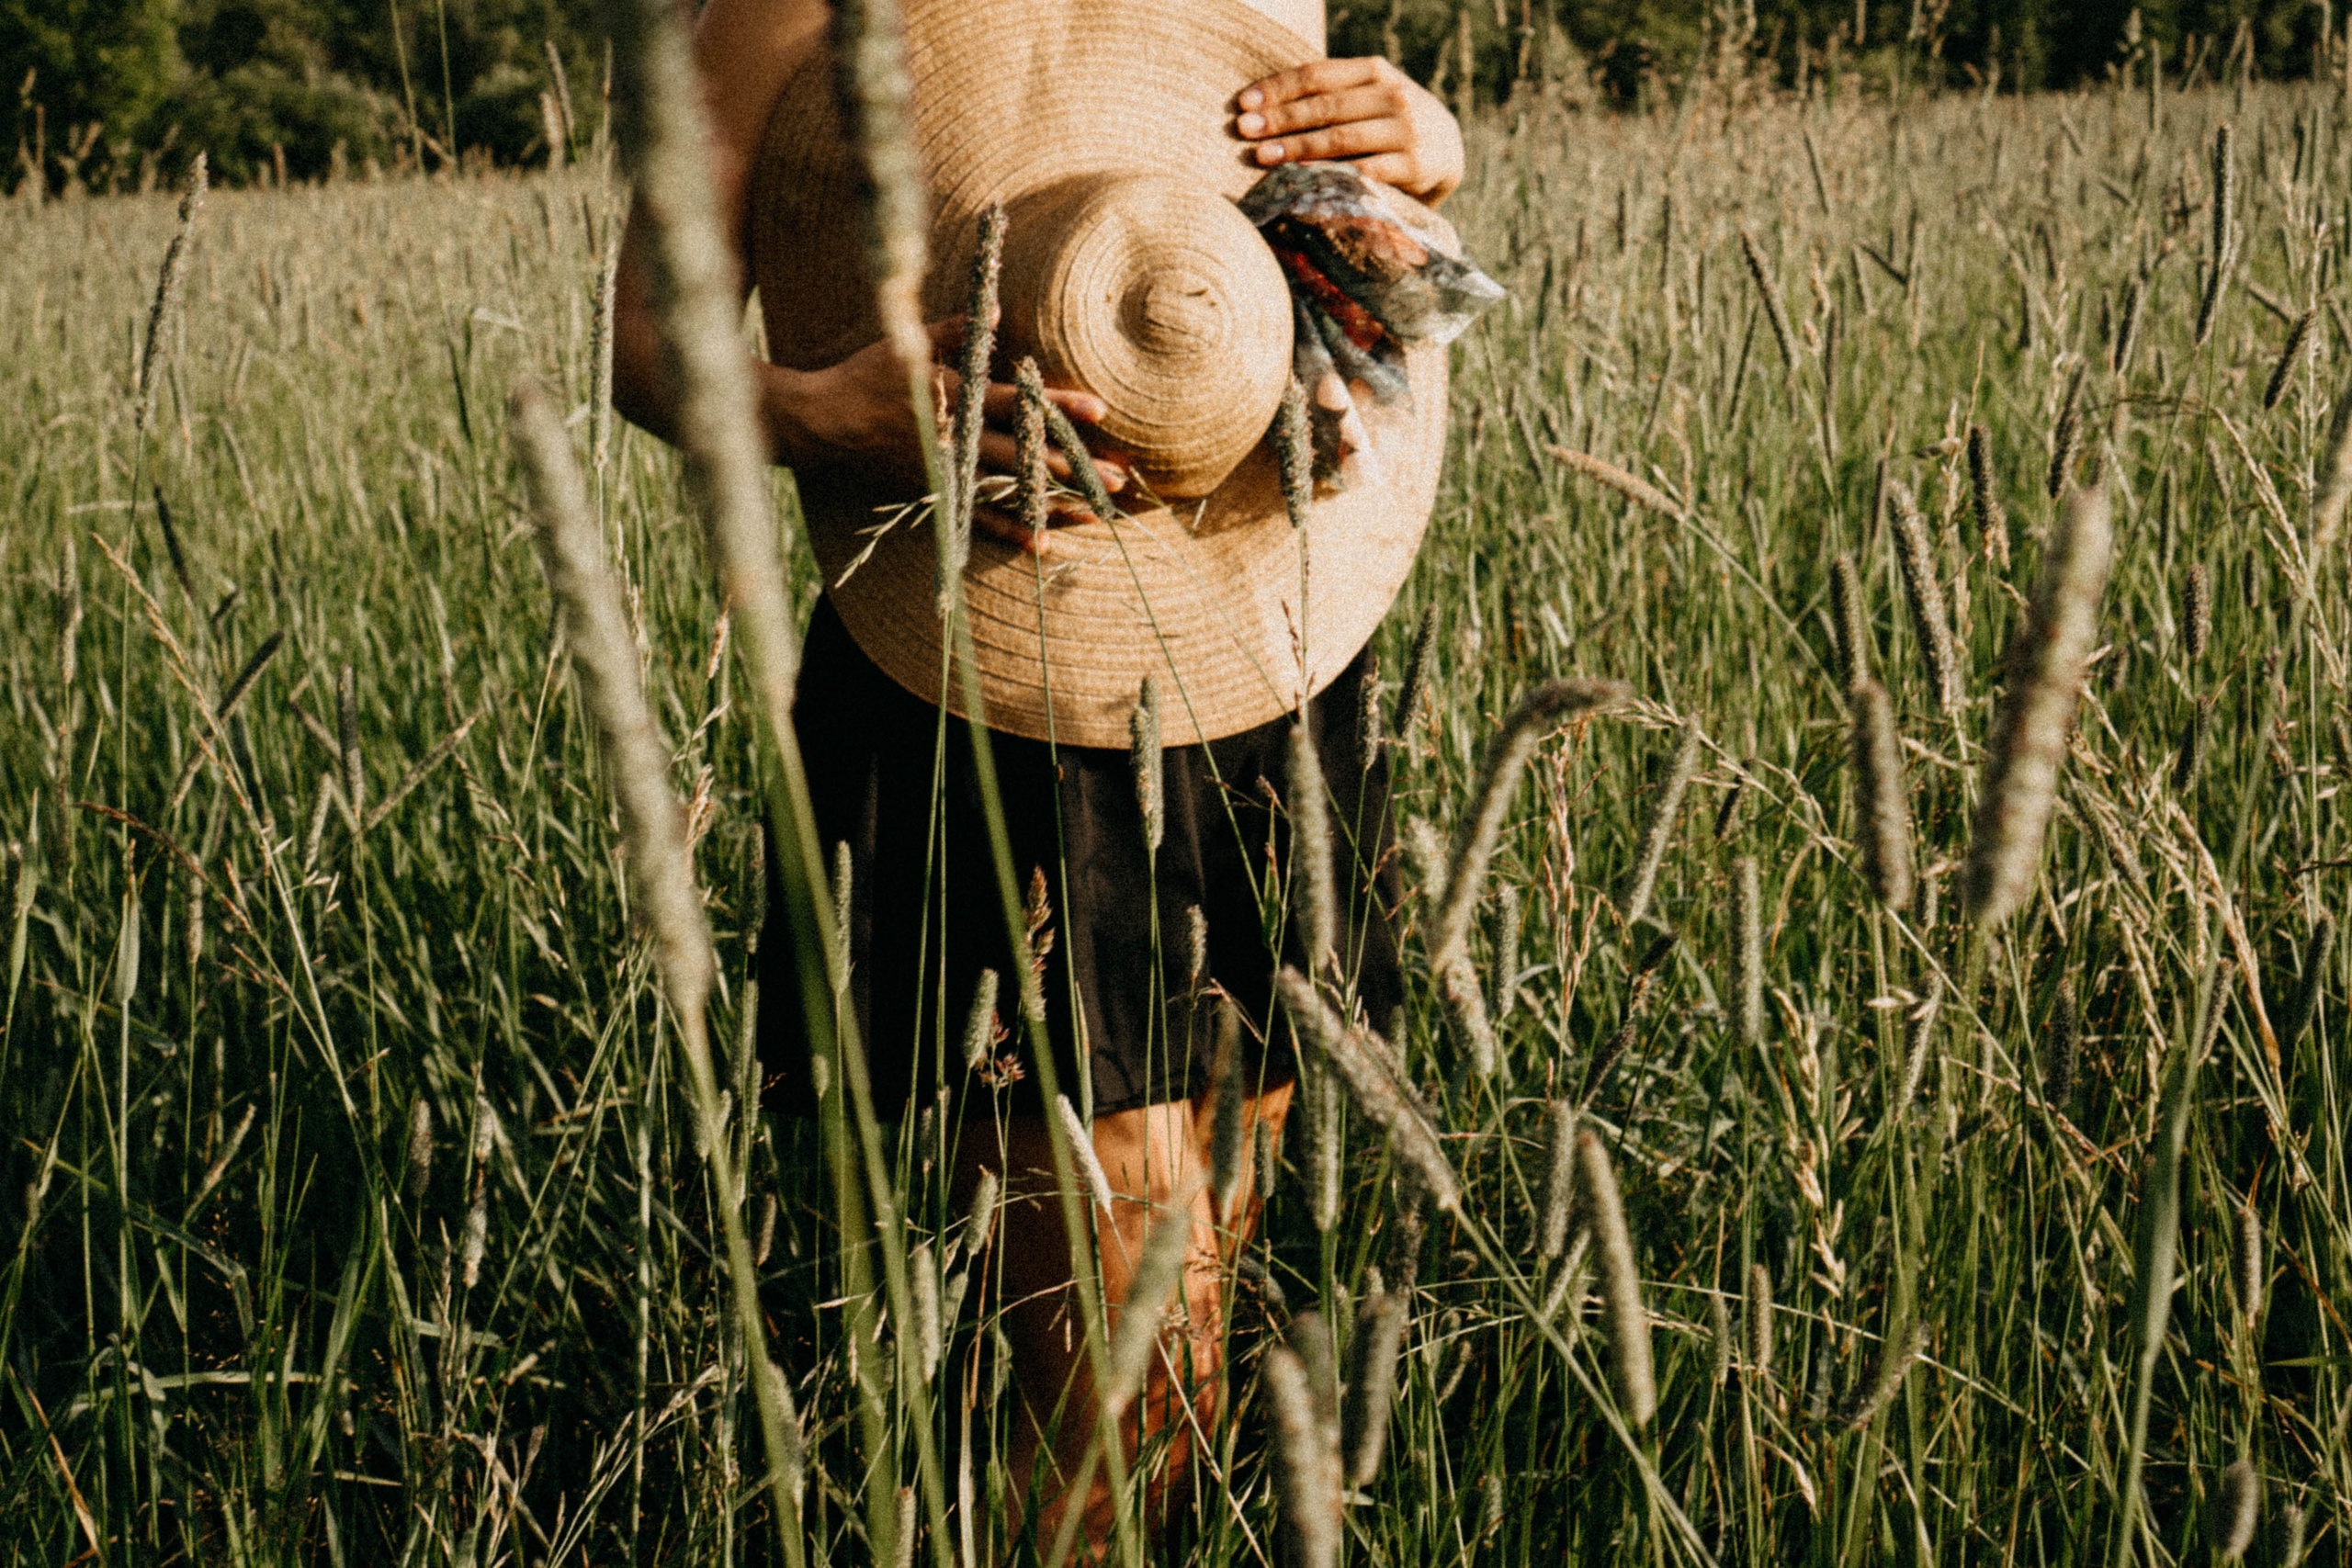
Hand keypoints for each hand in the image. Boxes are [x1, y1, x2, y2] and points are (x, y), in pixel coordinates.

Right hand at [774, 318, 1129, 499]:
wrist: (825, 423)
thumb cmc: (868, 375)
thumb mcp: (908, 342)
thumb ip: (957, 330)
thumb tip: (1000, 312)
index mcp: (955, 397)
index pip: (1016, 402)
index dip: (1057, 406)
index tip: (1097, 410)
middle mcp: (957, 440)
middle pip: (1025, 455)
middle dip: (1073, 468)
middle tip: (1117, 479)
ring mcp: (949, 471)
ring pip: (1011, 492)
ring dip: (1056, 503)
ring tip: (1098, 513)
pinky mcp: (939, 493)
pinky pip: (980, 518)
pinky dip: (1012, 531)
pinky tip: (1044, 543)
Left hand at [1234, 57, 1464, 204]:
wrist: (1448, 152)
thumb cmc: (1389, 124)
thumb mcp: (1367, 98)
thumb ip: (1331, 94)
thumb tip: (1263, 105)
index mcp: (1375, 72)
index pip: (1319, 75)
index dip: (1279, 87)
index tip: (1243, 103)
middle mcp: (1393, 95)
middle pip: (1326, 106)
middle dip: (1281, 118)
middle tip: (1244, 129)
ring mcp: (1406, 130)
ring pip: (1341, 138)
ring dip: (1297, 147)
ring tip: (1262, 156)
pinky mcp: (1415, 166)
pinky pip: (1364, 173)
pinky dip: (1330, 176)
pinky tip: (1301, 181)